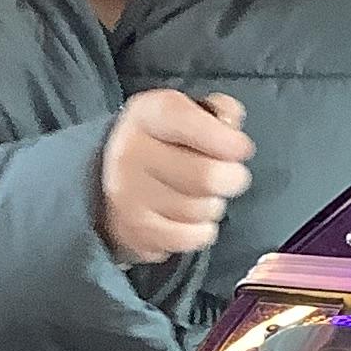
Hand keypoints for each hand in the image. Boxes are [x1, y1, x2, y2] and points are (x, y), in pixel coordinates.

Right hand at [101, 88, 253, 262]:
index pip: (188, 123)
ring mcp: (129, 197)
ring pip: (200, 210)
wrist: (109, 177)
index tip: (242, 148)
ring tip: (204, 196)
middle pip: (205, 176)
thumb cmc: (162, 142)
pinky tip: (194, 219)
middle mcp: (130, 154)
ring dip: (214, 205)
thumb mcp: (184, 112)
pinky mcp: (135, 232)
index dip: (225, 139)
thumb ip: (218, 111)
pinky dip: (201, 231)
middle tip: (233, 177)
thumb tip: (232, 126)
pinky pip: (190, 238)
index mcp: (147, 115)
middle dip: (232, 178)